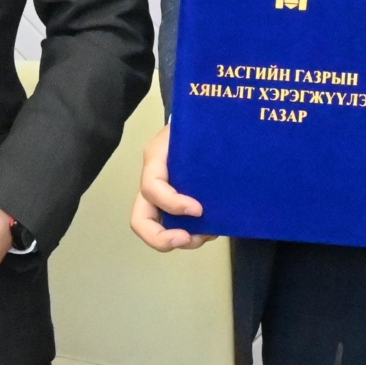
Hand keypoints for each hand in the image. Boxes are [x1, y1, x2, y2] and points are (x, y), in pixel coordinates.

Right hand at [129, 124, 209, 250]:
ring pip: (159, 230)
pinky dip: (194, 235)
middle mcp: (152, 183)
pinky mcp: (175, 206)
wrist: (202, 124)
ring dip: (184, 240)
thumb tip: (225, 159)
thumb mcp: (195, 128)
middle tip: (187, 239)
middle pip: (140, 220)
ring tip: (209, 234)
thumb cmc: (197, 125)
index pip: (152, 188)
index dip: (172, 203)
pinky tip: (212, 229)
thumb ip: (200, 141)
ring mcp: (162, 198)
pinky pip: (177, 228)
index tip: (199, 209)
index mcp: (155, 161)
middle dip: (160, 238)